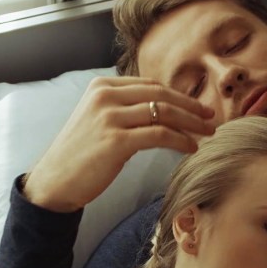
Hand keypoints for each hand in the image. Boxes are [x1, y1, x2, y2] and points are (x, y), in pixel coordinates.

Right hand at [24, 76, 215, 211]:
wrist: (54, 182)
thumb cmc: (81, 155)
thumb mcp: (99, 120)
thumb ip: (125, 109)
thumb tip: (163, 109)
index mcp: (102, 86)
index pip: (151, 85)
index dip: (179, 96)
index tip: (198, 107)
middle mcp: (105, 96)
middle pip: (162, 95)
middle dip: (191, 107)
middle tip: (211, 118)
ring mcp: (109, 116)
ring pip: (164, 113)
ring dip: (191, 123)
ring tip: (207, 133)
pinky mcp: (116, 140)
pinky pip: (159, 135)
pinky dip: (180, 140)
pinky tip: (191, 148)